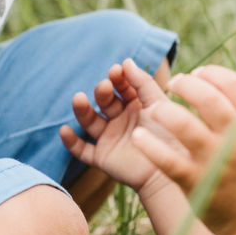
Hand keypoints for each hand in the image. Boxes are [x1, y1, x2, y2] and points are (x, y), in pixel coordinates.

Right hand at [59, 59, 175, 191]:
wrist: (170, 174)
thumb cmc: (170, 138)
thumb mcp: (158, 105)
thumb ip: (143, 83)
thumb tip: (125, 61)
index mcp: (135, 106)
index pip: (122, 87)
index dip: (118, 78)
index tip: (116, 71)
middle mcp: (120, 120)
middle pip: (104, 102)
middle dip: (102, 93)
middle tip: (104, 87)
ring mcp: (109, 138)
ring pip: (90, 121)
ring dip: (82, 110)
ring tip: (78, 99)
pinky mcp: (101, 157)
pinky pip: (81, 149)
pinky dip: (71, 142)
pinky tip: (65, 130)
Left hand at [123, 64, 235, 234]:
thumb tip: (213, 77)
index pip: (234, 85)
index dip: (212, 74)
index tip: (197, 74)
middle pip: (208, 98)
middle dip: (185, 85)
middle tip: (172, 83)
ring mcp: (214, 161)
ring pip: (182, 124)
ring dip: (163, 111)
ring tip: (153, 109)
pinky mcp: (194, 182)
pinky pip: (166, 159)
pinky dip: (149, 145)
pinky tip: (138, 136)